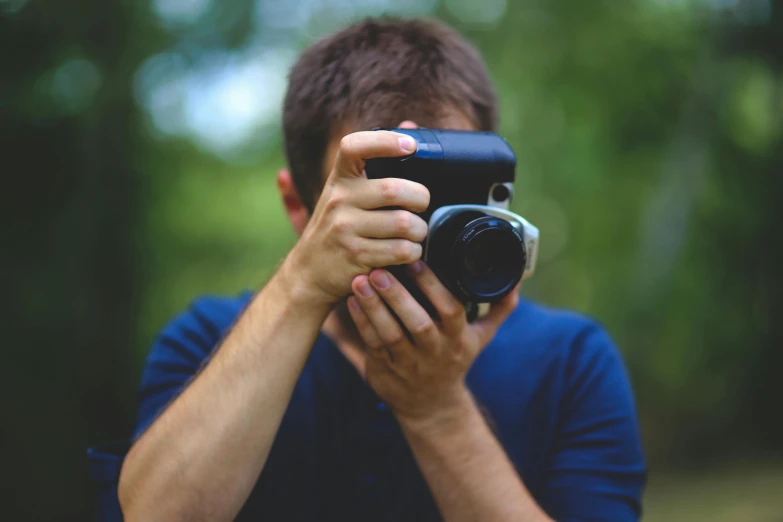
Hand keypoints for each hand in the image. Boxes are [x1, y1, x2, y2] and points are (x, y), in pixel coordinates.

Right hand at [284, 130, 429, 305]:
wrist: (309, 272)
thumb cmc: (337, 227)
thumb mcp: (347, 193)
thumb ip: (376, 163)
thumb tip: (411, 127)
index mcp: (339, 179)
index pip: (354, 146)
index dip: (384, 141)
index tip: (409, 145)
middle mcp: (339, 200)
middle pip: (395, 189)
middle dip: (421, 199)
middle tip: (422, 206)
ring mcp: (345, 229)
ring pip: (404, 223)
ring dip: (419, 231)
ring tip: (415, 233)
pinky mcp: (356, 257)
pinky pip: (402, 250)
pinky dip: (413, 252)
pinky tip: (407, 251)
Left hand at [346, 261, 517, 429]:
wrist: (432, 407)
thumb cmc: (454, 361)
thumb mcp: (479, 338)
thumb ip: (498, 309)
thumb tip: (516, 282)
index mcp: (458, 338)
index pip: (451, 309)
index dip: (433, 286)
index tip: (416, 261)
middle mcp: (435, 351)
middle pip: (418, 322)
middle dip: (397, 296)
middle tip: (379, 270)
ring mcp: (410, 363)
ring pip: (391, 334)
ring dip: (374, 308)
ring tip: (360, 282)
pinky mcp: (386, 370)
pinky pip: (373, 345)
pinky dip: (361, 324)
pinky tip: (350, 302)